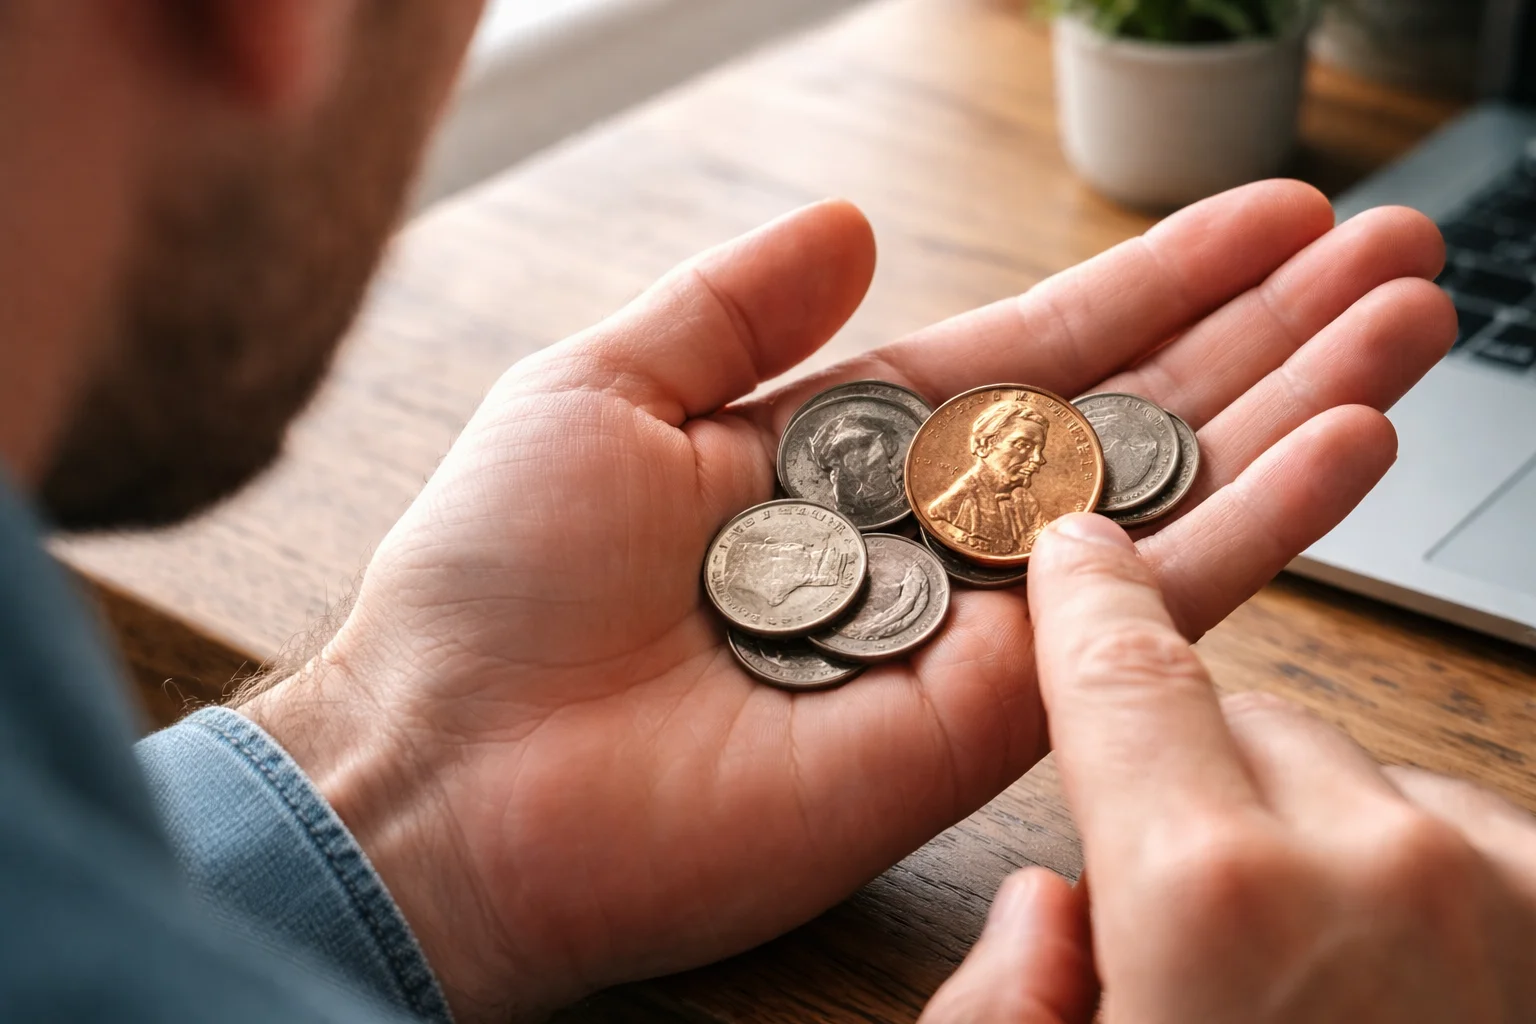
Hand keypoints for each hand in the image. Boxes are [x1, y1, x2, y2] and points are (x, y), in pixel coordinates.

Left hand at [242, 181, 1453, 1021]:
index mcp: (837, 460)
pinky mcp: (982, 725)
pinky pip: (1137, 619)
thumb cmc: (489, 585)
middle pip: (1127, 423)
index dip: (1151, 287)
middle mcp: (918, 545)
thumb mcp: (601, 388)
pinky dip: (1249, 535)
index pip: (1034, 357)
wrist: (444, 774)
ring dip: (1294, 411)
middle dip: (1262, 334)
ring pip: (1161, 507)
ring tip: (1410, 323)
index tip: (1266, 223)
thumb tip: (852, 226)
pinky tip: (1345, 450)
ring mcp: (961, 635)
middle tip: (1394, 255)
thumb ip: (736, 308)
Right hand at [921, 514, 1535, 1022]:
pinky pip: (1460, 833)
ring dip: (1314, 838)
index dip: (1083, 601)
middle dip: (1197, 788)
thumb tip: (1046, 907)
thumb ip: (1002, 996)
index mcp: (1212, 900)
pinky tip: (1392, 984)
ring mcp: (1501, 883)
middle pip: (1245, 725)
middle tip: (1184, 914)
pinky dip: (1412, 880)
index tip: (1076, 549)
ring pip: (1358, 778)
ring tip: (1308, 978)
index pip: (1122, 676)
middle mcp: (1379, 862)